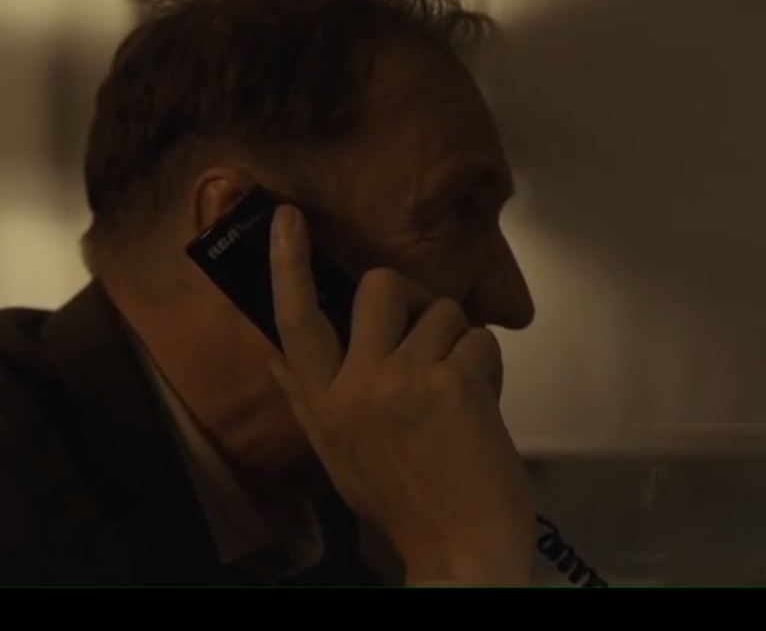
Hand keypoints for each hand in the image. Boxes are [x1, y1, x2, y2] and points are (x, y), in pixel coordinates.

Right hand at [267, 205, 534, 585]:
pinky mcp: (452, 384)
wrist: (459, 548)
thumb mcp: (340, 454)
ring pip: (443, 311)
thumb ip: (312, 400)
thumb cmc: (406, 503)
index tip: (287, 217)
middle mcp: (355, 386)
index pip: (295, 321)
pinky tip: (484, 406)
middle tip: (430, 333)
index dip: (289, 265)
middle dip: (414, 297)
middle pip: (379, 288)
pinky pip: (479, 339)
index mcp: (323, 405)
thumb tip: (275, 356)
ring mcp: (403, 381)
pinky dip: (490, 366)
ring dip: (460, 344)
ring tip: (460, 394)